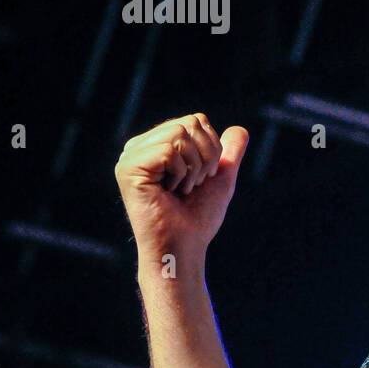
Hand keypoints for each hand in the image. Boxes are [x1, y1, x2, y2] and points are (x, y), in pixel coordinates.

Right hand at [113, 113, 248, 272]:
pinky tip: (170, 192)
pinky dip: (181, 173)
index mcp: (156, 146)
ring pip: (180, 133)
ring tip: (181, 189)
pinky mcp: (128, 168)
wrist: (184, 246)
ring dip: (194, 167)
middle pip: (190, 123)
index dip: (211, 149)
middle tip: (192, 185)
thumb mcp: (219, 178)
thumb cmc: (198, 218)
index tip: (201, 178)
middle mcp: (139, 147)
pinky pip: (169, 150)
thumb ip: (228, 153)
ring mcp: (130, 157)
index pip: (196, 121)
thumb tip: (240, 129)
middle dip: (205, 157)